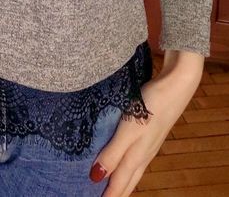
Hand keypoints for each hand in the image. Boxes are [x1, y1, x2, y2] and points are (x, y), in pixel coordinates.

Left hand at [90, 50, 204, 195]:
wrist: (174, 86)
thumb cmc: (151, 107)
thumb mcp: (129, 130)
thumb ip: (113, 153)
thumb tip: (97, 177)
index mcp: (137, 156)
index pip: (120, 183)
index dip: (109, 195)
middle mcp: (143, 154)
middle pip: (127, 180)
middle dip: (115, 191)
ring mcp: (147, 143)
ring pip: (131, 168)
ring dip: (120, 178)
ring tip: (108, 184)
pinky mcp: (148, 131)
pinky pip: (134, 154)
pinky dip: (124, 162)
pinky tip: (121, 157)